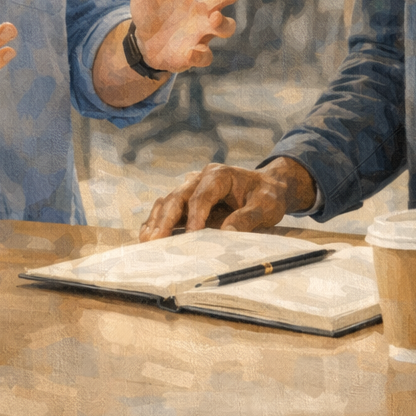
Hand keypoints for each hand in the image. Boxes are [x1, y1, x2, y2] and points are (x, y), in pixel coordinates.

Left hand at [129, 0, 244, 72]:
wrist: (145, 39)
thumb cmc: (153, 5)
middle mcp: (205, 6)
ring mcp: (203, 30)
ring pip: (225, 27)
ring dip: (222, 23)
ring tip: (214, 17)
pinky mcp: (196, 52)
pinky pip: (205, 56)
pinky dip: (201, 54)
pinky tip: (192, 51)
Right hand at [139, 158, 316, 240]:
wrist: (268, 187)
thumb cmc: (266, 195)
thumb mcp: (266, 206)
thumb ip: (247, 218)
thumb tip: (227, 232)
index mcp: (219, 175)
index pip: (202, 195)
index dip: (195, 215)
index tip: (193, 235)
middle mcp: (200, 178)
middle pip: (178, 197)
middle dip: (166, 219)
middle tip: (157, 241)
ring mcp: (191, 188)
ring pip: (167, 201)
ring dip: (157, 221)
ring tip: (148, 241)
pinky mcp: (187, 202)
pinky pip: (167, 209)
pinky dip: (157, 222)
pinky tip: (149, 236)